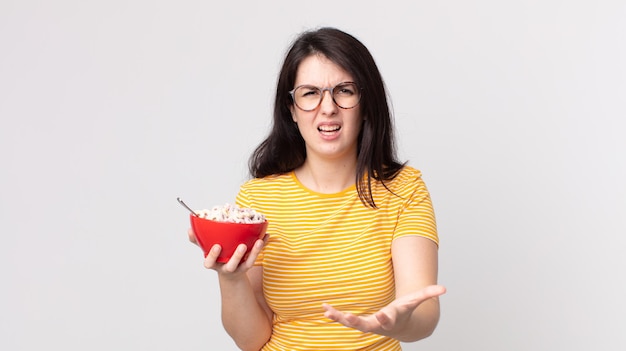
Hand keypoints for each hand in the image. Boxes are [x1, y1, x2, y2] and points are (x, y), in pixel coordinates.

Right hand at [188, 228, 266, 275]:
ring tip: (258, 242)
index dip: (212, 256)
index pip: (210, 263)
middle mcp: (226, 268)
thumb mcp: (206, 250)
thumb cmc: (217, 257)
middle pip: (231, 265)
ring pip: (247, 263)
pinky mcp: (248, 266)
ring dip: (254, 253)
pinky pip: (256, 257)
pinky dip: (261, 247)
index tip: (216, 246)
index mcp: (214, 264)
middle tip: (241, 246)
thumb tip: (189, 229)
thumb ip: (197, 241)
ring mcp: (239, 268)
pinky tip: (265, 236)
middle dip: (236, 257)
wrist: (231, 274)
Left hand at [322, 285, 445, 336]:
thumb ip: (427, 294)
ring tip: (329, 311)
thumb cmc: (406, 312)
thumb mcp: (415, 301)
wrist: (399, 328)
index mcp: (392, 318)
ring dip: (340, 318)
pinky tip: (324, 308)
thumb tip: (444, 288)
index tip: (382, 315)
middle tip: (348, 318)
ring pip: (352, 324)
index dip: (386, 317)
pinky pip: (344, 320)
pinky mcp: (358, 322)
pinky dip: (334, 315)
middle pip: (367, 325)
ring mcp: (367, 324)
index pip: (389, 319)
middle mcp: (378, 324)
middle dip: (357, 322)